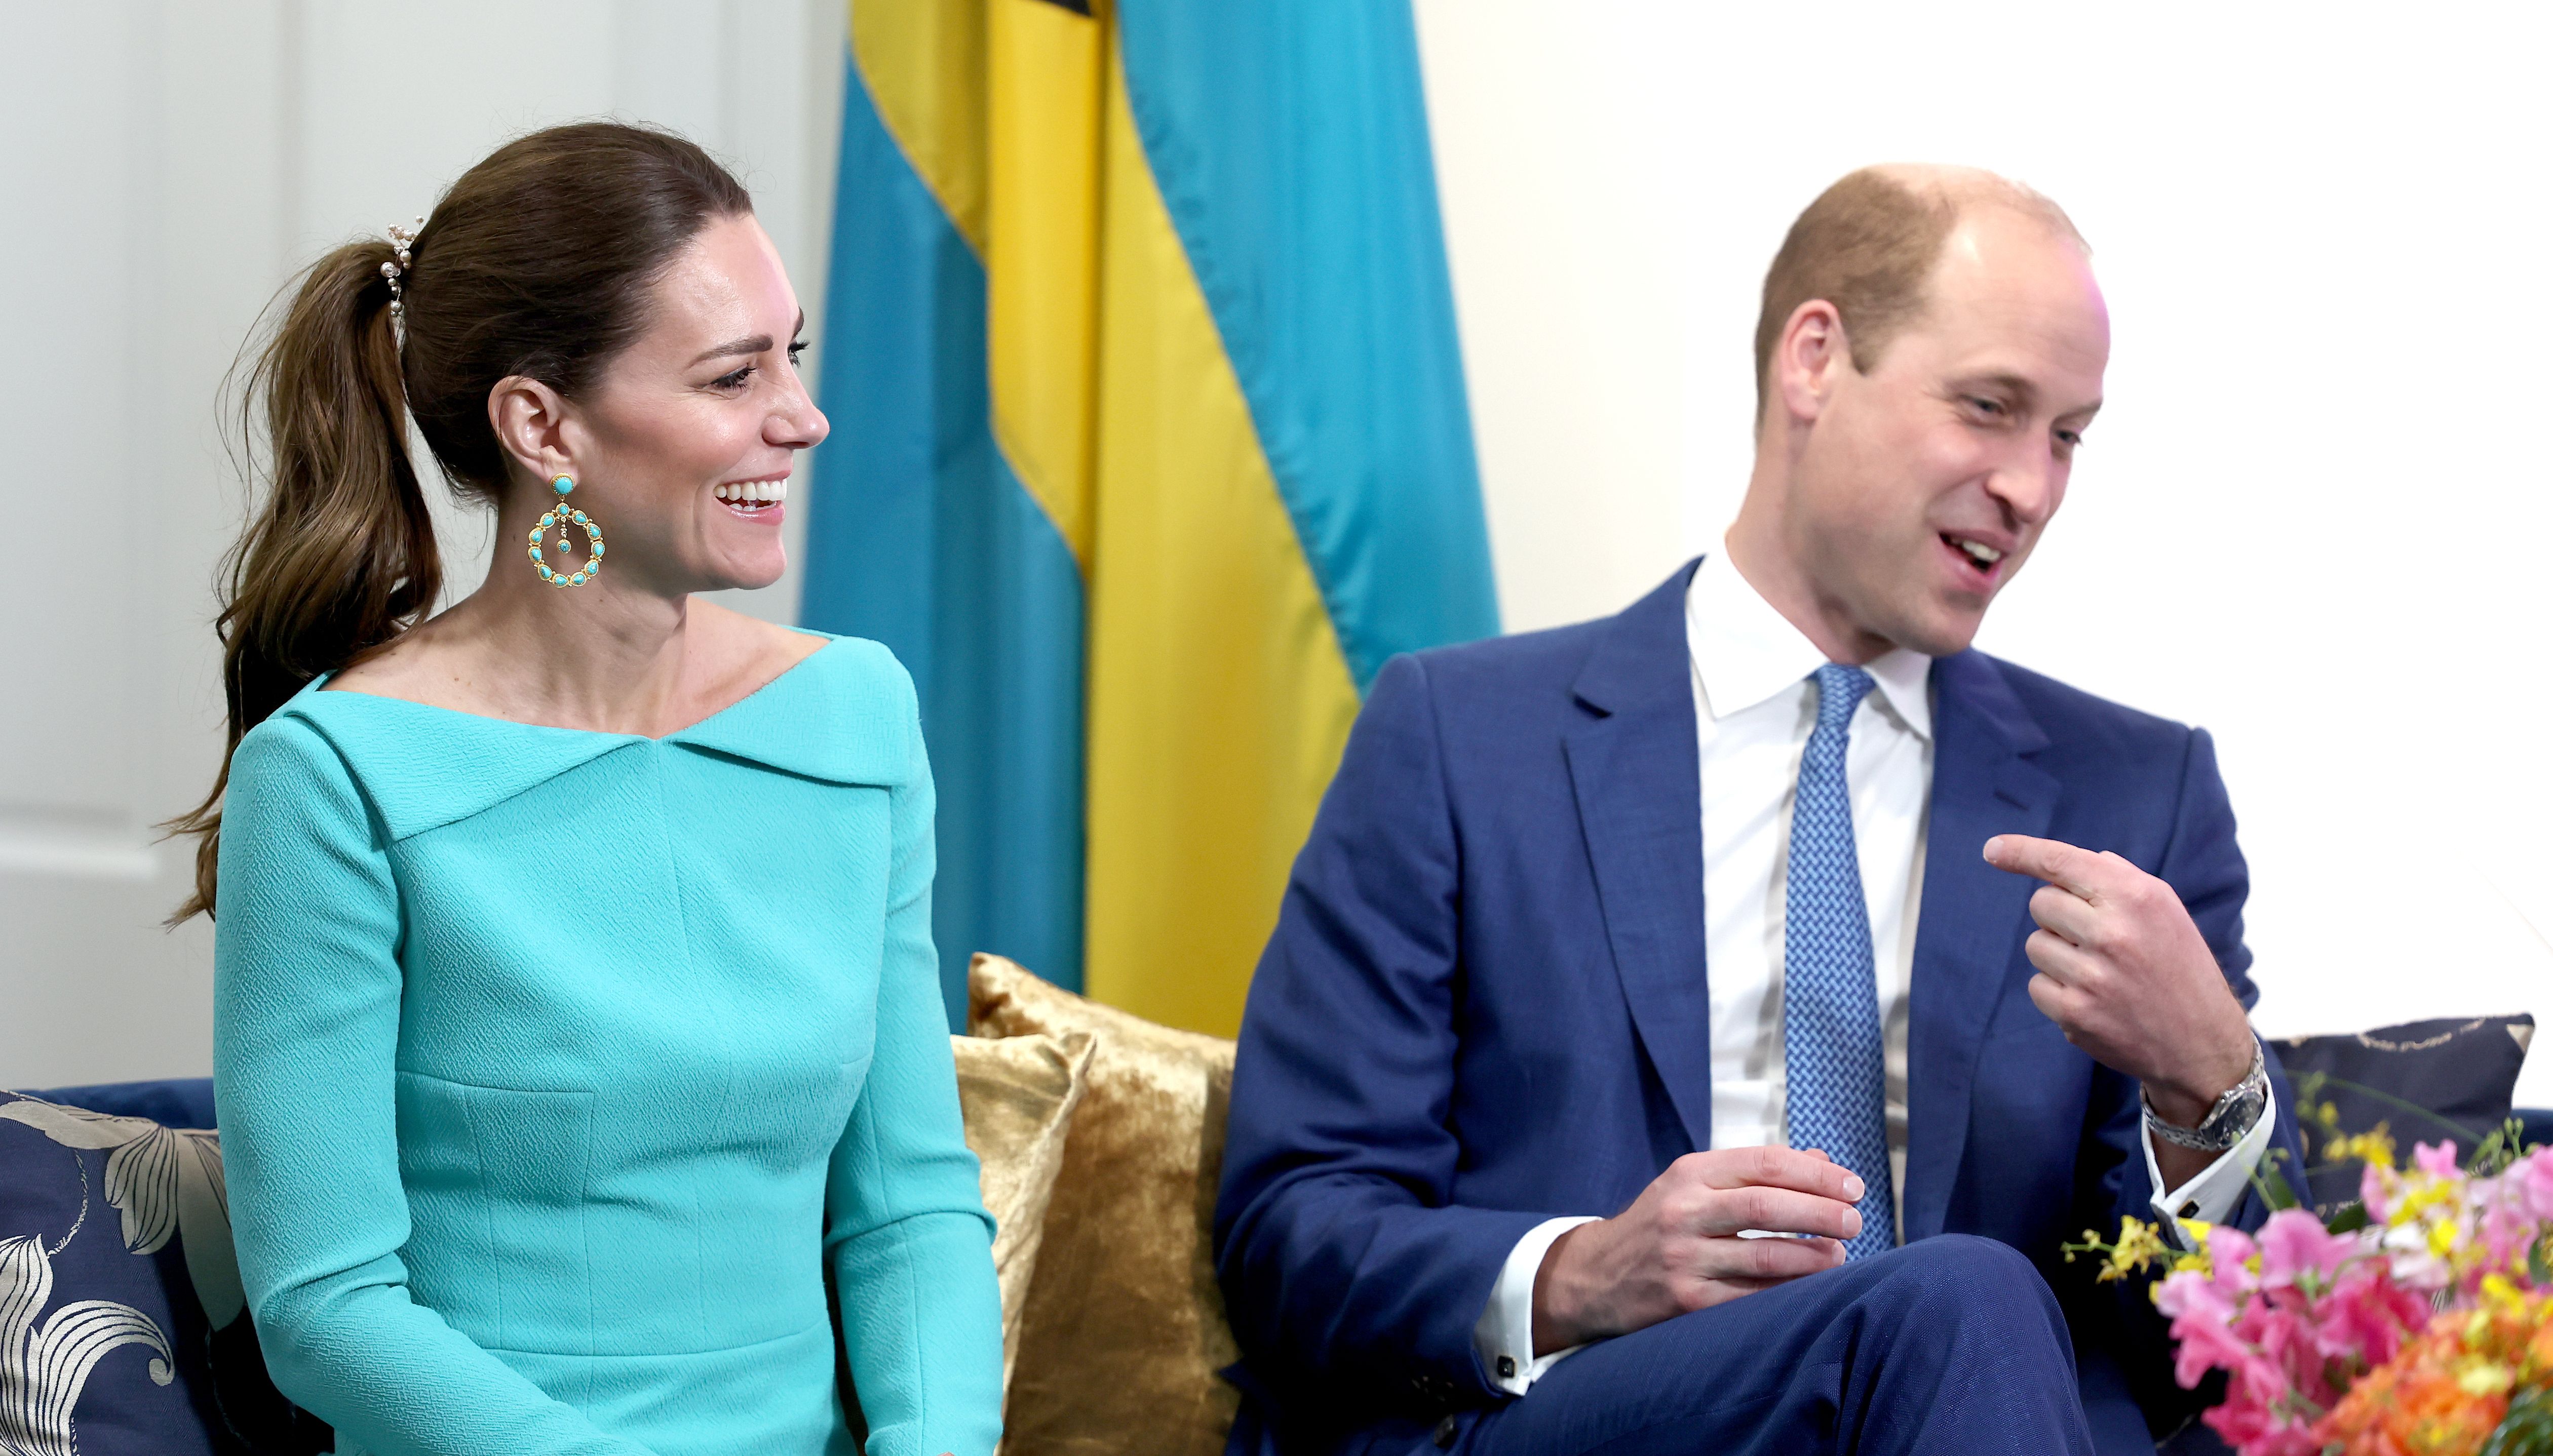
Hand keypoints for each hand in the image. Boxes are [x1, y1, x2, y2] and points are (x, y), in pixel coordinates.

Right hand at [1530, 1146, 1861, 1354]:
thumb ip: (1754, 1172)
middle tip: (1855, 1220)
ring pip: (1763, 1257)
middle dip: (1821, 1212)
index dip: (1817, 1173)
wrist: (1596, 1276)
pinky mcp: (1686, 1301)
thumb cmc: (1660, 1224)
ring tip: (1840, 1254)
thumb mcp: (1694, 1185)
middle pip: (1767, 1207)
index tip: (1852, 1186)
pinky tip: (1813, 1288)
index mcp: (1691, 1173)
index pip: (1765, 1163)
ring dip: (1813, 1257)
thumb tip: (1822, 1158)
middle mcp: (1684, 1211)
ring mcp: (1683, 1258)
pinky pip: (1750, 1298)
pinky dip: (1788, 1293)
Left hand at [1982, 834, 2255, 1128]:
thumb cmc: (2178, 966)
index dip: (2021, 852)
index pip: (2061, 862)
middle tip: (2095, 938)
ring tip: (2100, 972)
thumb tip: (2064, 864)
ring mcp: (2092, 975)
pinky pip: (2036, 985)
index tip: (1993, 849)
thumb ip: (2117, 879)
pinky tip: (2092, 1000)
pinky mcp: (2075, 1013)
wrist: (2203, 1043)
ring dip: (2058, 955)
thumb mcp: (2164, 910)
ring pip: (2035, 945)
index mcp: (2136, 898)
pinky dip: (2057, 991)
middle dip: (2059, 917)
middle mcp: (2113, 933)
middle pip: (2041, 903)